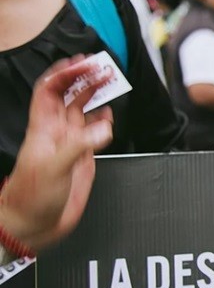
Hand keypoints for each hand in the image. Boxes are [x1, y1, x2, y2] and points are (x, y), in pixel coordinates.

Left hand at [0, 57, 114, 253]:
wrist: (33, 224)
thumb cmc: (32, 198)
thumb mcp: (53, 167)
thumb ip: (80, 145)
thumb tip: (104, 126)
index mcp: (44, 128)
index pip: (50, 90)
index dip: (64, 73)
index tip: (82, 63)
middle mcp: (57, 132)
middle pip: (68, 94)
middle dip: (83, 77)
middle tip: (102, 66)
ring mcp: (70, 143)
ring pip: (82, 109)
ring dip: (94, 93)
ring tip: (109, 80)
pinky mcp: (83, 157)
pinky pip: (95, 131)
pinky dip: (103, 119)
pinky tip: (109, 114)